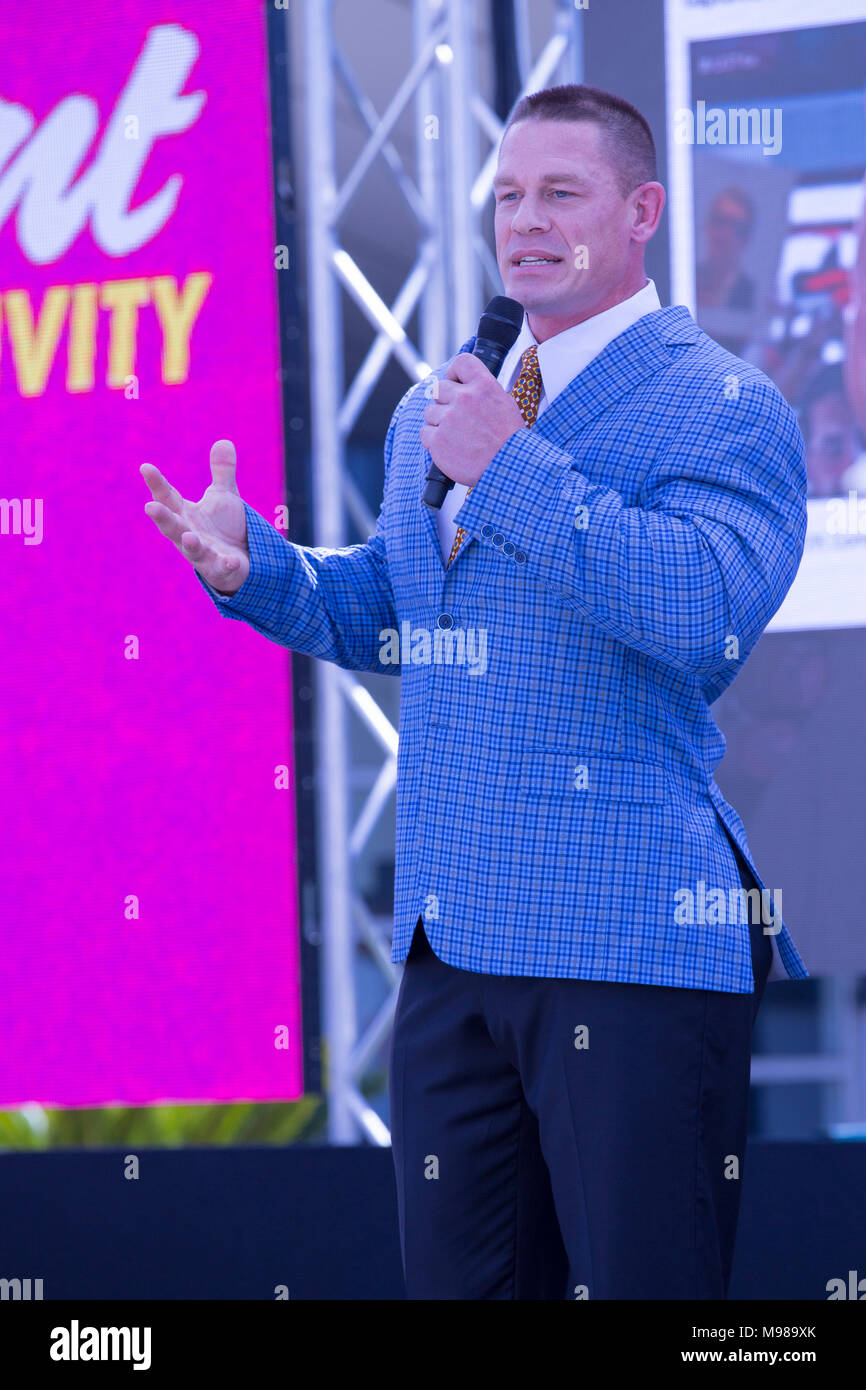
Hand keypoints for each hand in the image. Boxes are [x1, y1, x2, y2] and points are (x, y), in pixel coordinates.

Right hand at [141, 440, 249, 594]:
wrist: (241, 562)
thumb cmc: (225, 529)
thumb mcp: (223, 497)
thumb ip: (222, 472)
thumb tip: (224, 441)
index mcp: (184, 515)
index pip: (167, 497)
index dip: (156, 483)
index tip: (145, 467)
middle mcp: (188, 534)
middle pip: (171, 526)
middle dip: (162, 518)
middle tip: (149, 507)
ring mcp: (203, 554)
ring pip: (192, 549)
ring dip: (190, 543)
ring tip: (188, 536)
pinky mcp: (221, 569)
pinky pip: (222, 568)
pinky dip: (226, 564)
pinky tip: (231, 560)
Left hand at [419, 353, 525, 485]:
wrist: (509, 468)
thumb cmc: (509, 441)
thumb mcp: (504, 405)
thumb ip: (482, 392)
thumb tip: (465, 386)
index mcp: (484, 386)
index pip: (461, 362)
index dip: (455, 372)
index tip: (456, 382)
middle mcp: (465, 398)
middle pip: (439, 389)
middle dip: (445, 402)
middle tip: (458, 418)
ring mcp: (449, 419)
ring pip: (430, 412)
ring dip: (439, 422)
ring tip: (457, 436)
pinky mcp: (438, 440)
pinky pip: (425, 433)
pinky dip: (434, 441)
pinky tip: (450, 447)